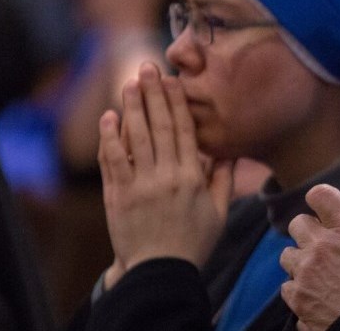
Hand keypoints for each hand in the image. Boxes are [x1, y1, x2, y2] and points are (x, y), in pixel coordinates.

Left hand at [98, 63, 233, 281]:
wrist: (160, 272)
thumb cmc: (193, 243)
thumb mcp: (219, 212)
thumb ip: (223, 179)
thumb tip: (229, 150)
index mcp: (193, 178)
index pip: (184, 130)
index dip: (177, 102)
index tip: (172, 80)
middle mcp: (167, 177)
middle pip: (159, 126)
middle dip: (153, 94)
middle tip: (147, 67)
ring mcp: (140, 185)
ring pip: (136, 137)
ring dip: (132, 107)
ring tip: (129, 83)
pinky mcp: (118, 196)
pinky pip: (113, 160)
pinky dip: (110, 137)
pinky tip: (110, 117)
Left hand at [280, 185, 339, 329]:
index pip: (321, 195)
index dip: (323, 201)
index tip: (328, 211)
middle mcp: (323, 245)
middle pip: (299, 223)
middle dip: (310, 233)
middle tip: (326, 247)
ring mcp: (305, 270)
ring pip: (289, 254)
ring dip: (302, 262)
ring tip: (322, 275)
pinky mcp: (296, 295)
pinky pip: (288, 284)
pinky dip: (300, 289)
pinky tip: (319, 297)